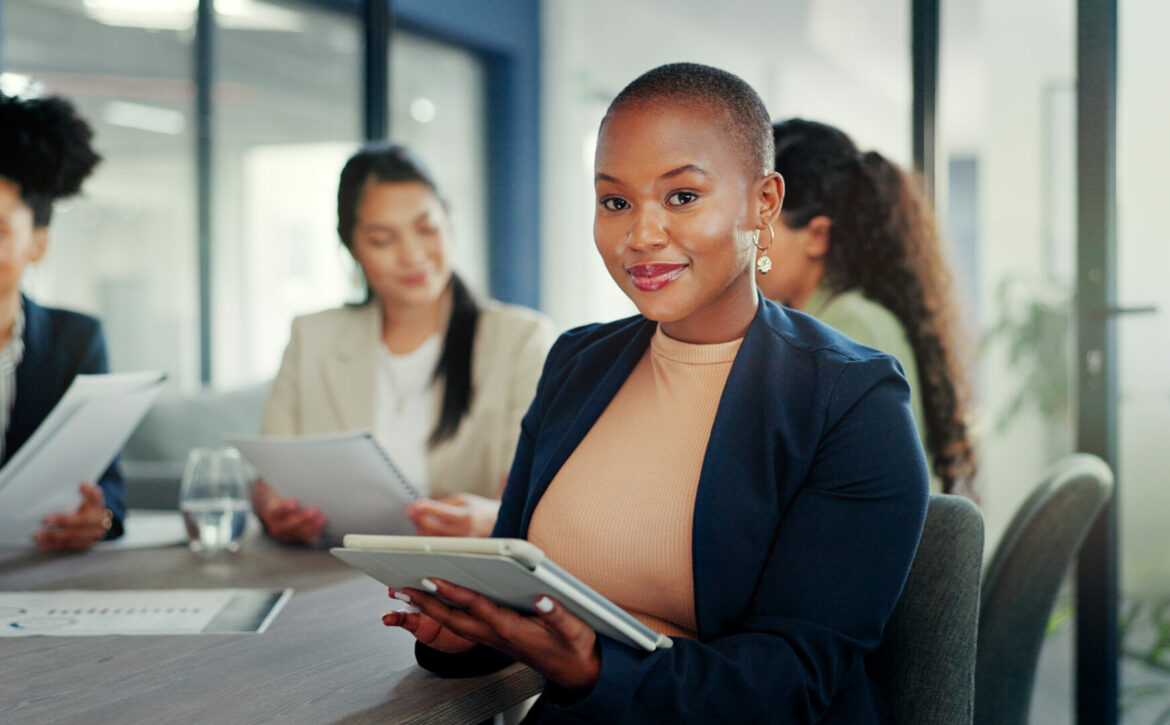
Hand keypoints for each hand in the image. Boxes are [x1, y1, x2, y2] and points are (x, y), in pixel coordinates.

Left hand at [34, 482, 111, 550]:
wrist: (104, 520)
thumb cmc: (95, 507)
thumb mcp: (95, 497)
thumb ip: (89, 491)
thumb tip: (83, 485)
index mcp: (96, 518)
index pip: (77, 521)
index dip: (61, 521)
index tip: (45, 520)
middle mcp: (94, 531)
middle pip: (71, 534)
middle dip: (53, 534)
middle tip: (37, 534)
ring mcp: (89, 539)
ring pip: (69, 542)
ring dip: (51, 542)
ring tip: (38, 540)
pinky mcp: (84, 545)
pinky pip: (68, 547)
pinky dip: (54, 547)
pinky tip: (43, 546)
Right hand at [252, 478, 326, 543]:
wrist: (273, 501)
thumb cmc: (280, 489)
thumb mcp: (278, 482)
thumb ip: (285, 477)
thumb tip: (297, 463)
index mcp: (270, 508)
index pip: (274, 510)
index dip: (283, 508)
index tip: (294, 502)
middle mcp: (275, 523)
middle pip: (286, 525)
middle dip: (301, 519)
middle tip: (313, 511)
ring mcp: (285, 532)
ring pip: (296, 533)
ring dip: (310, 527)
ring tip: (321, 518)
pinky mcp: (294, 535)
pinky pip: (304, 537)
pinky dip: (314, 532)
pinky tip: (321, 524)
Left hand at [392, 578, 601, 691]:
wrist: (576, 675)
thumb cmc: (575, 651)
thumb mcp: (575, 632)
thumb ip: (558, 615)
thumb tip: (544, 597)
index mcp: (513, 630)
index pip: (476, 607)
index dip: (454, 592)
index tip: (434, 578)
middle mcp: (497, 635)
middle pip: (453, 618)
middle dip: (426, 603)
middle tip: (402, 588)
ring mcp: (494, 638)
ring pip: (454, 623)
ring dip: (430, 608)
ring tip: (409, 593)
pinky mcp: (496, 637)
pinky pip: (463, 625)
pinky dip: (445, 612)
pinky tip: (437, 603)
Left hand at [405, 494, 499, 536]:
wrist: (494, 523)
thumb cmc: (477, 510)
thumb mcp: (461, 500)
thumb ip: (441, 503)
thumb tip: (419, 506)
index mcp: (466, 516)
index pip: (442, 512)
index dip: (426, 508)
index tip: (414, 506)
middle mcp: (463, 532)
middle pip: (433, 528)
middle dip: (419, 519)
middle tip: (412, 511)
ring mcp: (460, 543)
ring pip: (432, 539)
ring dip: (421, 528)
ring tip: (418, 519)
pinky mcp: (457, 551)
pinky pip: (436, 545)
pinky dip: (428, 537)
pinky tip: (425, 530)